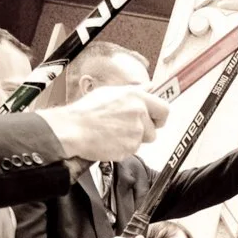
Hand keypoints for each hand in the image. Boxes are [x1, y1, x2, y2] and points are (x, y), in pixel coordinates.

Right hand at [39, 84, 169, 160]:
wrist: (73, 129)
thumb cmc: (86, 111)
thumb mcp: (111, 92)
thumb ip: (135, 91)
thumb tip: (150, 86)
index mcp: (136, 96)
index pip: (164, 109)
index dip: (159, 117)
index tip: (155, 120)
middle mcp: (138, 112)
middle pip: (154, 129)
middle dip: (146, 132)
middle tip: (129, 130)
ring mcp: (135, 131)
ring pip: (142, 141)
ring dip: (132, 140)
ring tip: (114, 133)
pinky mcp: (129, 147)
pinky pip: (131, 150)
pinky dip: (122, 148)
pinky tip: (109, 140)